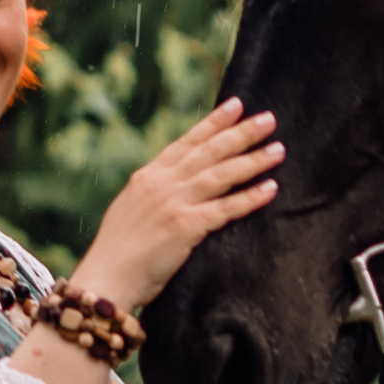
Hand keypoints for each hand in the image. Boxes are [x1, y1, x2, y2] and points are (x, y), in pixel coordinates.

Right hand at [73, 100, 282, 311]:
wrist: (105, 277)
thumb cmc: (117, 252)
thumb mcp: (131, 209)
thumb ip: (153, 193)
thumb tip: (173, 183)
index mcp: (148, 176)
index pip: (187, 142)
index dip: (214, 123)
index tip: (236, 105)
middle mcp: (162, 183)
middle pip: (210, 152)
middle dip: (241, 133)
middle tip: (269, 119)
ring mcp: (174, 203)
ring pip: (221, 175)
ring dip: (253, 160)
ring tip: (278, 150)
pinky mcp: (185, 227)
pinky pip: (225, 208)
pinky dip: (249, 198)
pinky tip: (270, 188)